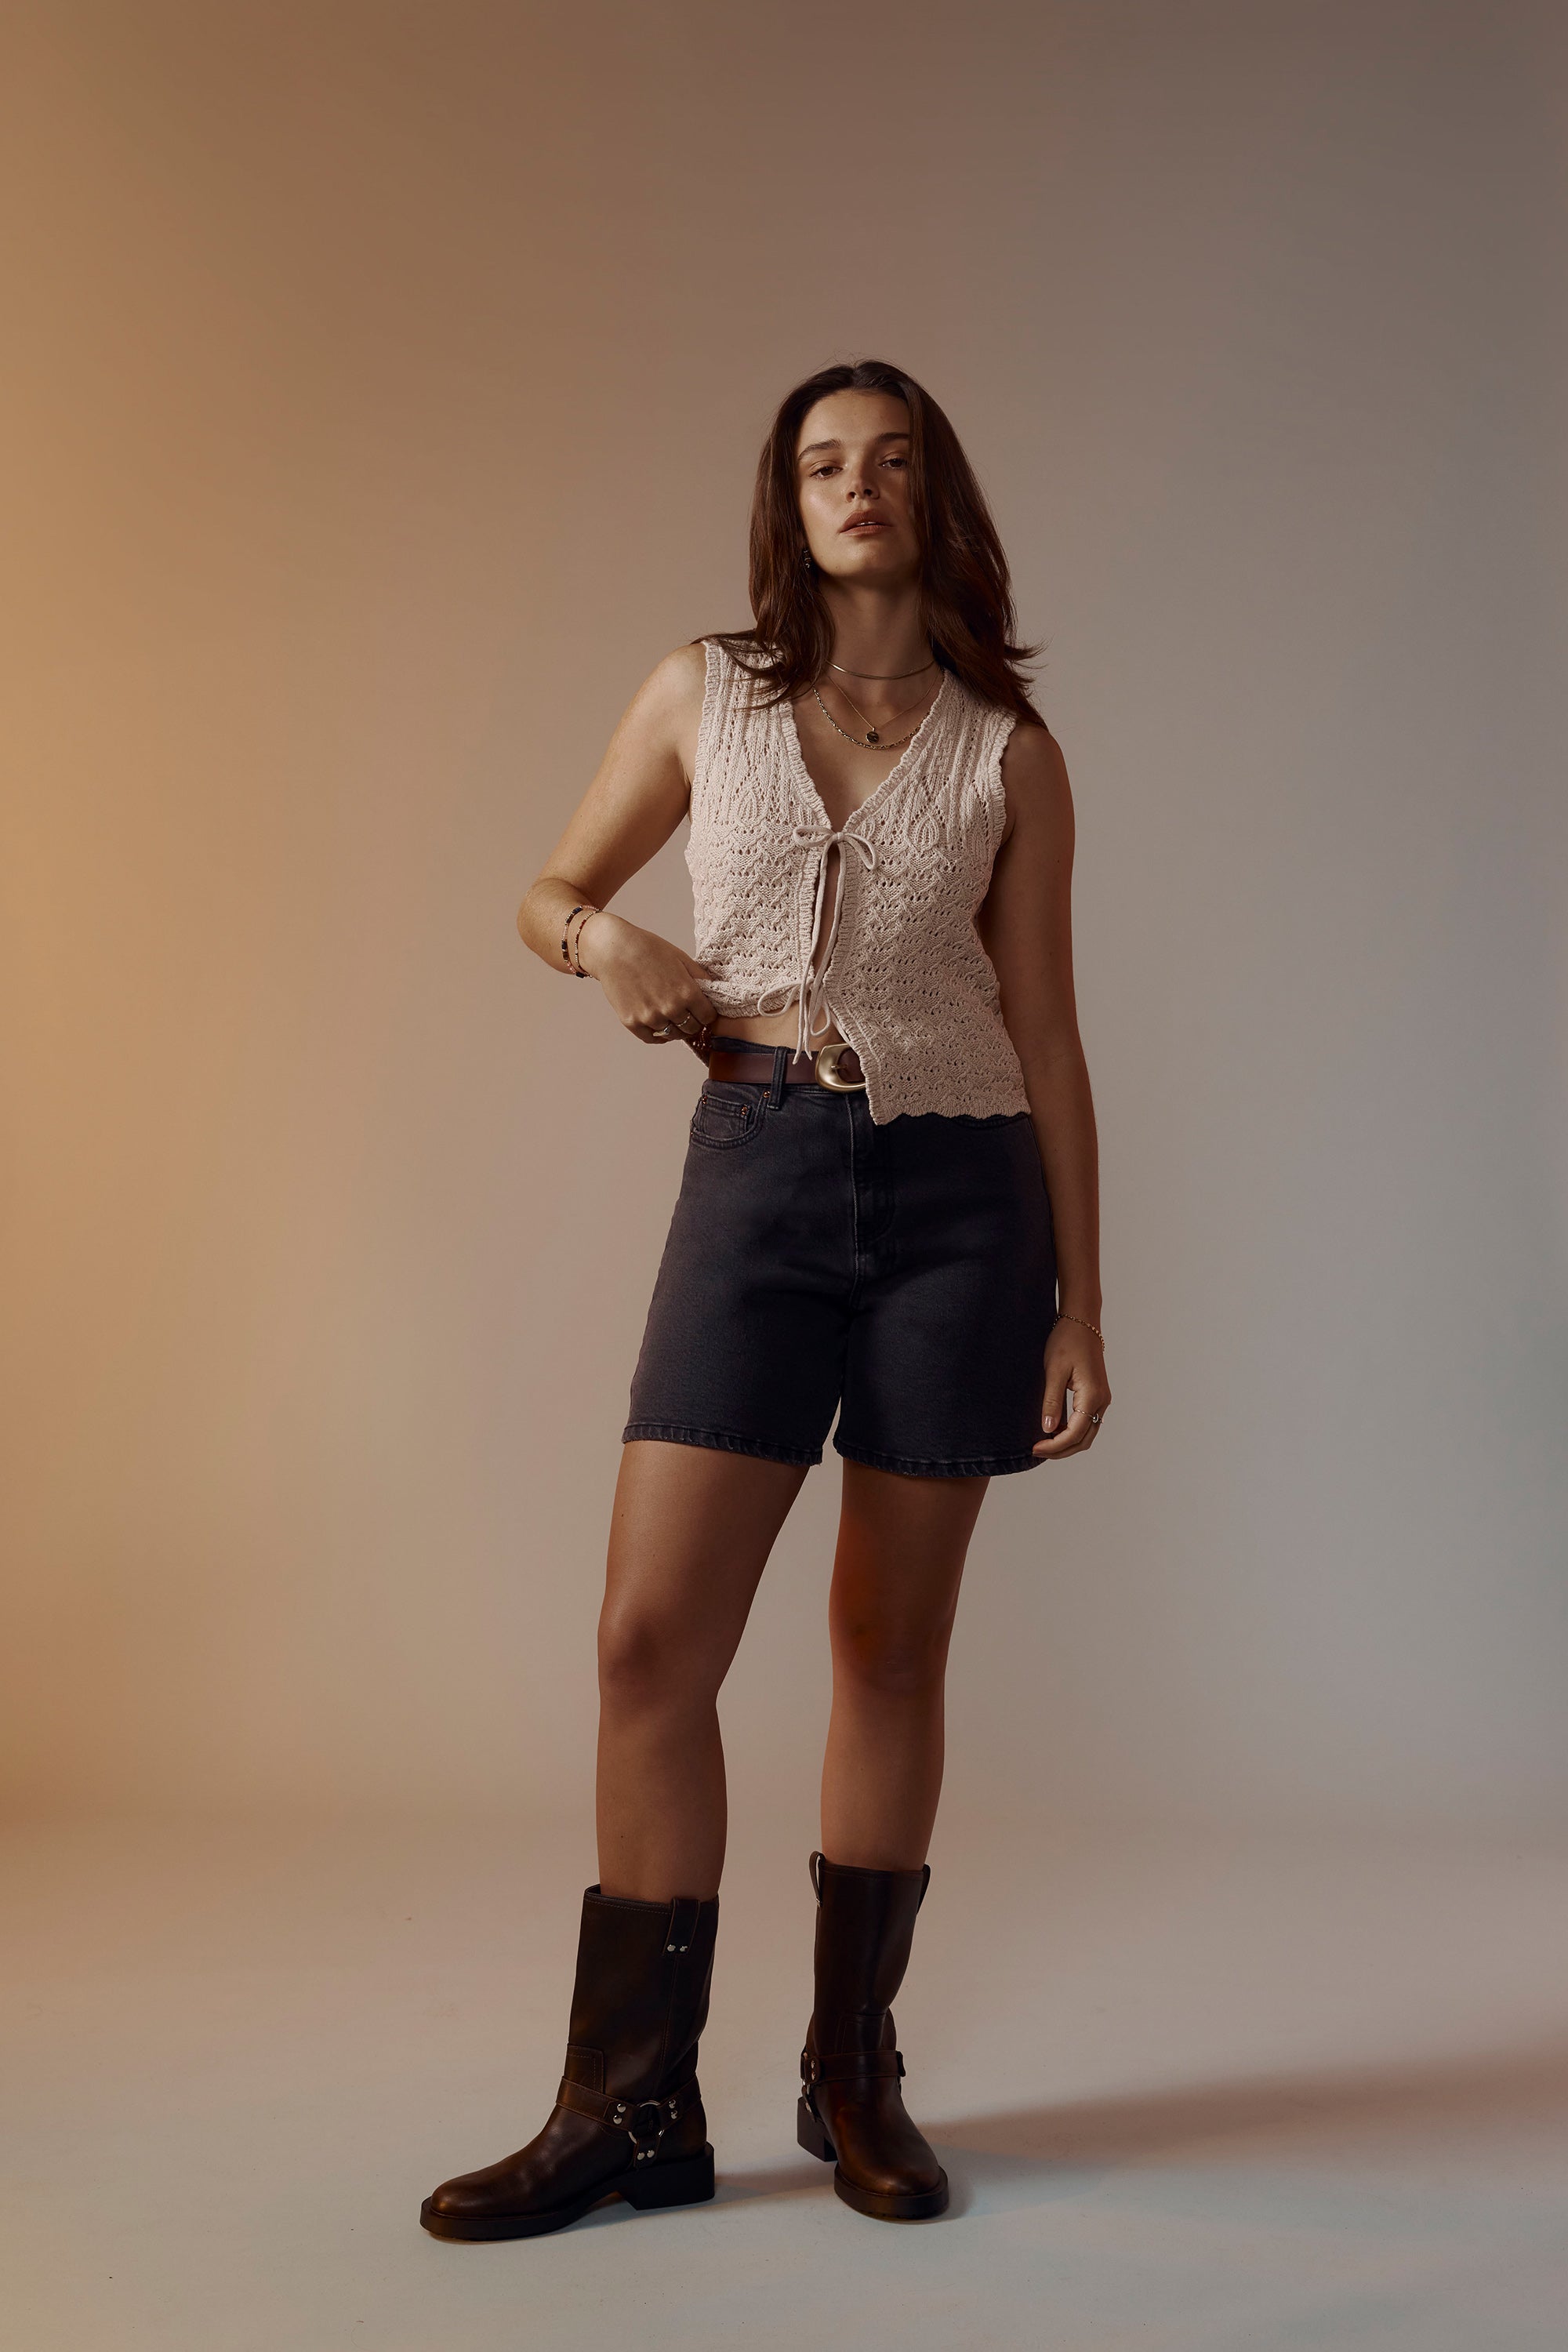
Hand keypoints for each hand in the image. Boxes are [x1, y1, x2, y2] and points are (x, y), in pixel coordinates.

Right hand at [576, 912, 718, 1045]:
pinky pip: (652, 1039)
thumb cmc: (648, 949)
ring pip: (673, 1034)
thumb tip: (716, 993)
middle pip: (692, 1029)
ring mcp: (650, 1018)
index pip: (709, 1017)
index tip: (702, 1009)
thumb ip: (701, 978)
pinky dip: (658, 1035)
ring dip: (675, 1027)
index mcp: (687, 993)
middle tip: (687, 1013)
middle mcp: (671, 1009)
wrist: (613, 949)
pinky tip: (659, 1025)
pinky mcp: (632, 1023)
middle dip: (693, 1021)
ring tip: (670, 1014)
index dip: (707, 1013)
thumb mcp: (682, 958)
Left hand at [1032, 1317, 1109, 1459]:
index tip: (1035, 1448)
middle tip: (1037, 1450)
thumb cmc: (1067, 1342)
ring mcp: (1102, 1399)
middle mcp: (1102, 1402)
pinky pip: (1087, 1422)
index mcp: (1092, 1396)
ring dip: (1067, 1443)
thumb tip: (1048, 1429)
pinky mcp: (1097, 1396)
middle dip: (1061, 1450)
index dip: (1054, 1446)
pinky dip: (1072, 1432)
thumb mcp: (1054, 1371)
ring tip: (1044, 1443)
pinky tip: (1055, 1430)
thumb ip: (1051, 1402)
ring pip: (1087, 1433)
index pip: (1074, 1434)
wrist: (1082, 1323)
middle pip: (1084, 1440)